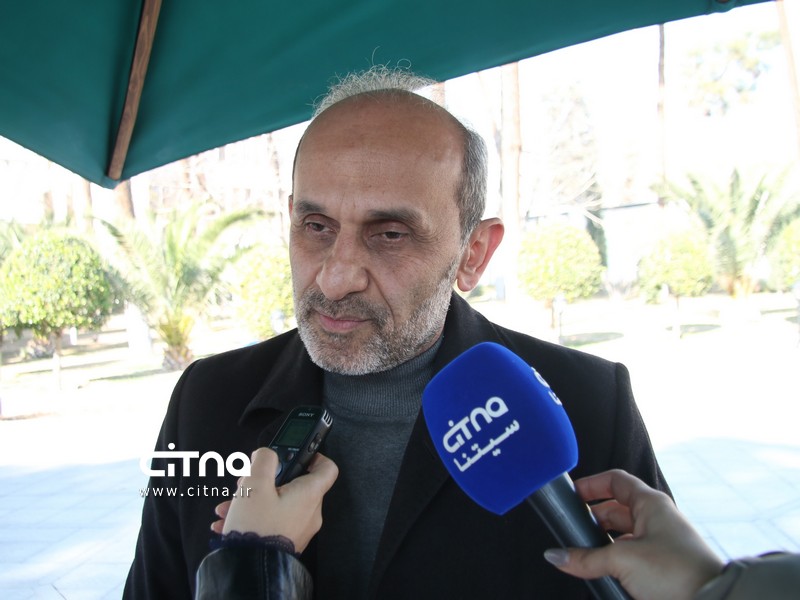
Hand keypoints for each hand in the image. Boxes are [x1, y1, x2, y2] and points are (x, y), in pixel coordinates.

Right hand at [210, 447, 337, 552]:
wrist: (251, 570)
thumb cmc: (257, 529)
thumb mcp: (255, 484)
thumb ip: (264, 460)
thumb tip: (267, 453)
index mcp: (309, 494)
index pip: (327, 468)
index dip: (314, 455)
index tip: (298, 452)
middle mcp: (309, 512)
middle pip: (295, 484)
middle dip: (268, 479)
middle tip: (250, 481)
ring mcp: (299, 529)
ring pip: (279, 503)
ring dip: (255, 498)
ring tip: (233, 504)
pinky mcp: (286, 541)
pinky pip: (273, 520)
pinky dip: (254, 515)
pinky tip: (230, 520)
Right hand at [544, 469, 723, 599]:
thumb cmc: (677, 572)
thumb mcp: (623, 560)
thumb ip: (586, 558)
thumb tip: (556, 556)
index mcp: (651, 504)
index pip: (616, 480)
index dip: (592, 484)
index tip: (571, 495)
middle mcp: (657, 519)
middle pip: (616, 509)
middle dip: (592, 520)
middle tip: (572, 532)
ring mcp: (661, 543)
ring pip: (623, 535)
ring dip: (602, 544)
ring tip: (584, 557)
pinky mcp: (663, 567)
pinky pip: (631, 556)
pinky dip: (615, 562)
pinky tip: (602, 574)